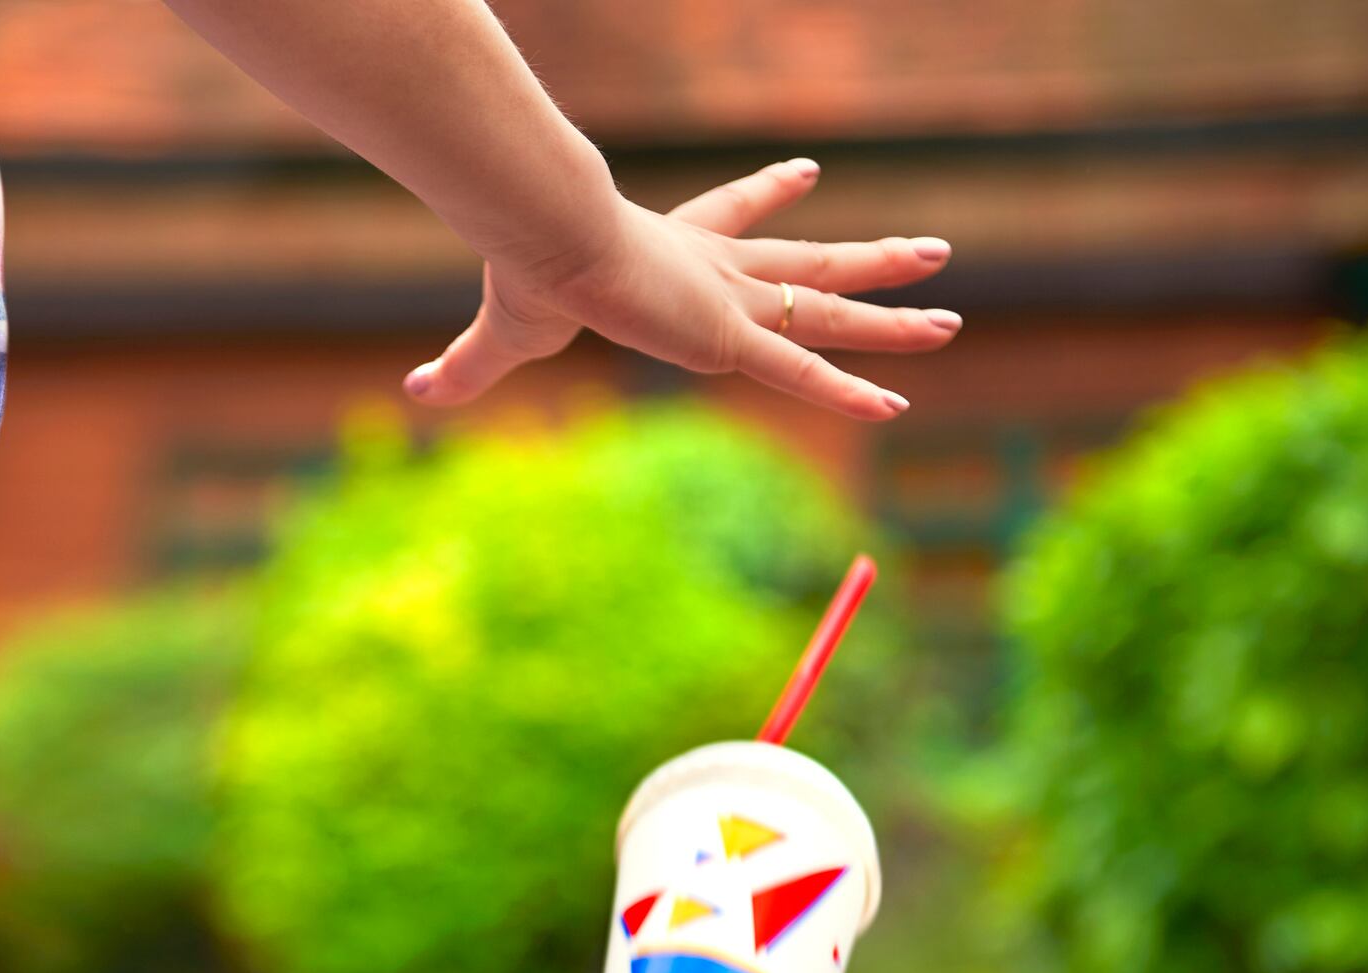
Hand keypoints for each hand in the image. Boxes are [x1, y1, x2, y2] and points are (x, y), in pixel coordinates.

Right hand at [402, 158, 958, 420]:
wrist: (548, 240)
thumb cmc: (526, 274)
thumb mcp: (504, 336)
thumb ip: (470, 368)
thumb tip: (412, 393)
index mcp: (675, 253)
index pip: (736, 219)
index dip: (772, 195)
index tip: (808, 171)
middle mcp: (720, 272)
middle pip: (812, 267)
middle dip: (870, 261)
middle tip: (930, 249)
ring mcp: (734, 304)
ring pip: (831, 313)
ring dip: (894, 315)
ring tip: (956, 313)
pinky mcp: (732, 338)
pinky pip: (803, 372)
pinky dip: (848, 391)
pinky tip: (897, 405)